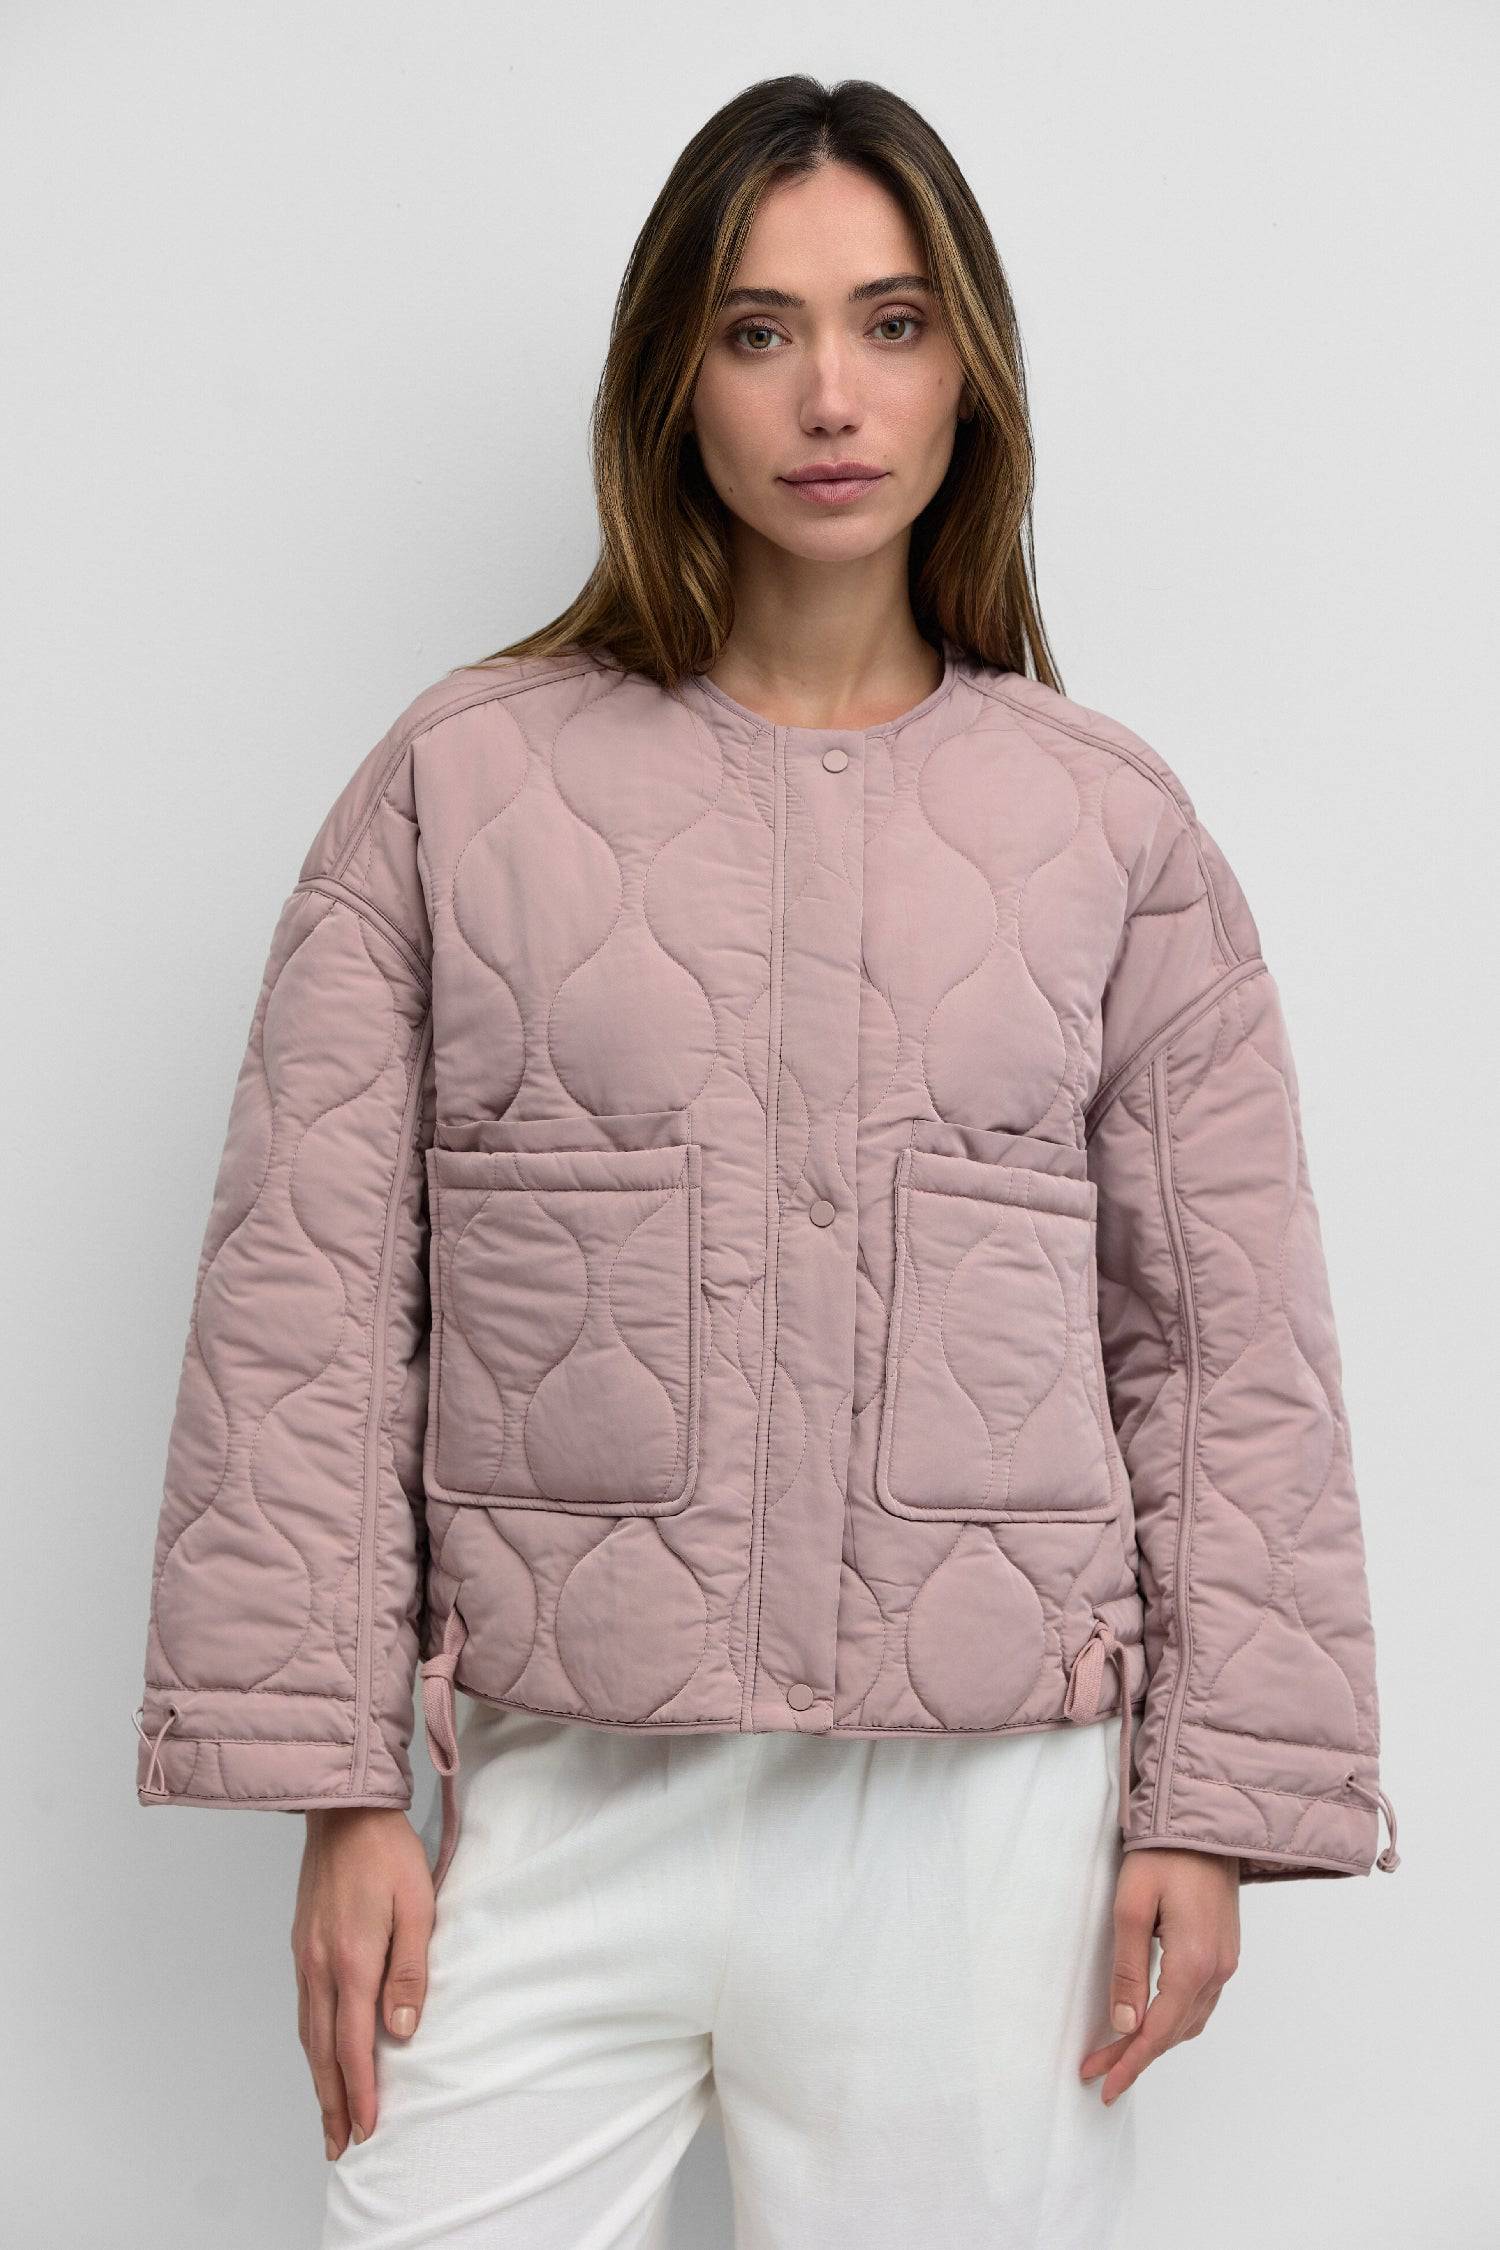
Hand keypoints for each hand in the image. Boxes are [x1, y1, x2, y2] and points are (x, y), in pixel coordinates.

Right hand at [292, 1807, 434, 2159]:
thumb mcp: (417, 1905)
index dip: (361, 2091)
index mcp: (352, 1960)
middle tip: (340, 2146)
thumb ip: (409, 1971)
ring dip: (318, 2079)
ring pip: (307, 2033)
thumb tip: (400, 2033)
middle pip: (322, 2051)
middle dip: (332, 2102)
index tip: (369, 2129)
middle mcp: (320, 1966)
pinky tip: (320, 2053)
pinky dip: (310, 2043)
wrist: (343, 1809)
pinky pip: (303, 2008)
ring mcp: (305, 1956)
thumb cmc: (387, 1852)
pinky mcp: (301, 1944)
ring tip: (329, 2114)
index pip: (352, 2045)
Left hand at [1079, 1847, 1240, 2102]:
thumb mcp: (1132, 1906)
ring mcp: (1225, 1962)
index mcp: (1193, 1963)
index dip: (1129, 2062)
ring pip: (1190, 2021)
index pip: (1158, 2031)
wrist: (1207, 1822)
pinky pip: (1200, 2002)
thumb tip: (1124, 2023)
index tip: (1102, 2085)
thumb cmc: (1164, 1855)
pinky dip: (1174, 2021)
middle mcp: (1216, 1970)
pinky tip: (1153, 2022)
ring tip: (1118, 2053)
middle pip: (1174, 2032)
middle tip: (1098, 2072)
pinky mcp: (1224, 1951)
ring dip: (1156, 2041)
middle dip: (1135, 2056)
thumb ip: (1128, 1968)